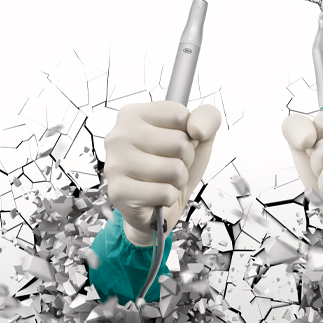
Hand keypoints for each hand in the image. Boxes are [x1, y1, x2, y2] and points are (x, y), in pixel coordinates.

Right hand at [95, 101, 221, 245]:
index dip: (188, 133)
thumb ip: (207, 118)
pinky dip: (169, 197)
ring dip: (177, 179)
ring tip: (165, 180)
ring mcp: (115, 164)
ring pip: (173, 168)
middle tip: (171, 166)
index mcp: (132, 115)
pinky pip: (164, 193)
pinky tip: (156, 196)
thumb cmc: (171, 168)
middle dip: (185, 159)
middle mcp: (118, 136)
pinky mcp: (119, 192)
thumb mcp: (198, 139)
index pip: (178, 114)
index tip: (175, 144)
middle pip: (178, 141)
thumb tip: (197, 129)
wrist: (158, 209)